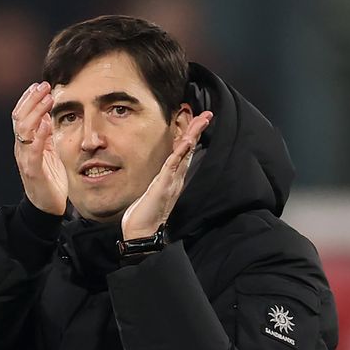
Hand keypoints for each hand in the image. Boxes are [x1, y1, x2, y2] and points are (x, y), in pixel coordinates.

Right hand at [11, 82, 66, 215]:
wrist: (48, 206)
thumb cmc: (51, 177)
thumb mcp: (50, 151)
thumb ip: (47, 134)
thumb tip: (49, 113)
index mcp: (25, 142)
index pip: (21, 115)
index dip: (28, 98)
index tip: (41, 84)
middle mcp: (21, 148)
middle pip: (19, 117)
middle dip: (31, 99)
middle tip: (44, 86)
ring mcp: (25, 158)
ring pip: (23, 129)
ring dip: (36, 111)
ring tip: (47, 98)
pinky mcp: (33, 170)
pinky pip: (33, 150)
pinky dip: (39, 135)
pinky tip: (46, 123)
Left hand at [121, 111, 212, 239]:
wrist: (142, 235)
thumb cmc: (144, 216)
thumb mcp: (152, 193)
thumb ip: (158, 182)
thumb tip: (161, 175)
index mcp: (172, 178)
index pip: (184, 153)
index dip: (190, 136)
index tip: (196, 121)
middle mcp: (175, 178)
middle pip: (189, 150)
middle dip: (197, 131)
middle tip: (207, 115)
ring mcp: (171, 181)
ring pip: (184, 154)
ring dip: (192, 136)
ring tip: (201, 121)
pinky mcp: (163, 186)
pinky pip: (172, 165)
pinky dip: (179, 153)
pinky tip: (185, 142)